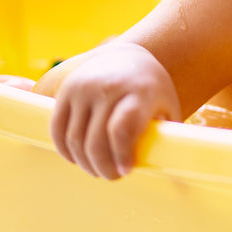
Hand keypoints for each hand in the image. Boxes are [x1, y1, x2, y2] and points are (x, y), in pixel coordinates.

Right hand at [45, 42, 180, 178]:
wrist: (127, 55)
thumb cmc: (151, 88)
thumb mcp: (166, 104)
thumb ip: (166, 132)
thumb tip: (174, 165)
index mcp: (140, 91)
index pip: (122, 129)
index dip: (121, 155)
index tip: (126, 171)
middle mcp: (109, 87)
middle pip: (96, 141)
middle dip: (102, 167)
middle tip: (111, 176)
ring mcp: (85, 87)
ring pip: (75, 139)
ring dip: (84, 162)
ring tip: (97, 169)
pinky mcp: (66, 90)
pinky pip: (57, 130)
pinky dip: (65, 150)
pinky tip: (77, 158)